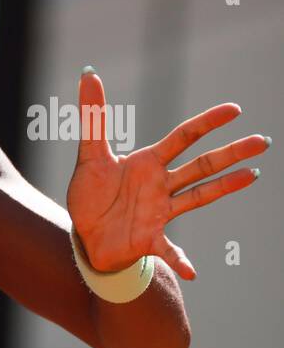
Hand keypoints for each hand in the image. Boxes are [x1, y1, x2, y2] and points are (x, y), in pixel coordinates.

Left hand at [66, 67, 268, 278]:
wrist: (85, 234)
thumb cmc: (91, 195)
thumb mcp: (89, 155)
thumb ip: (92, 118)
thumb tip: (89, 75)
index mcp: (148, 164)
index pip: (183, 138)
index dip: (207, 123)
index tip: (234, 109)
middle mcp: (161, 186)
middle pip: (201, 165)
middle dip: (231, 153)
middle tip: (262, 142)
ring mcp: (160, 212)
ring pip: (199, 196)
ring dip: (225, 188)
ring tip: (254, 176)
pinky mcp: (150, 239)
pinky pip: (169, 251)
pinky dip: (181, 261)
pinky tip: (193, 272)